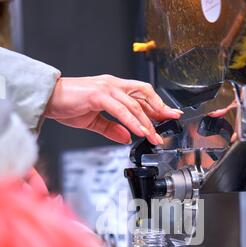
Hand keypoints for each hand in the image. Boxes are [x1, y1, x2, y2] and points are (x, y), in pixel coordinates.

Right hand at [45, 75, 182, 144]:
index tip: (168, 114)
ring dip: (146, 122)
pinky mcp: (98, 95)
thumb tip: (127, 137)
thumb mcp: (93, 121)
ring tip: (154, 136)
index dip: (156, 104)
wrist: (48, 100)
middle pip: (143, 94)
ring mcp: (106, 88)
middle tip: (171, 120)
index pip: (140, 95)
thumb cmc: (67, 106)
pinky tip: (139, 131)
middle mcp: (112, 85)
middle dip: (159, 108)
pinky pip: (120, 109)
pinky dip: (132, 121)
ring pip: (134, 104)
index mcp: (113, 89)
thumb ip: (111, 128)